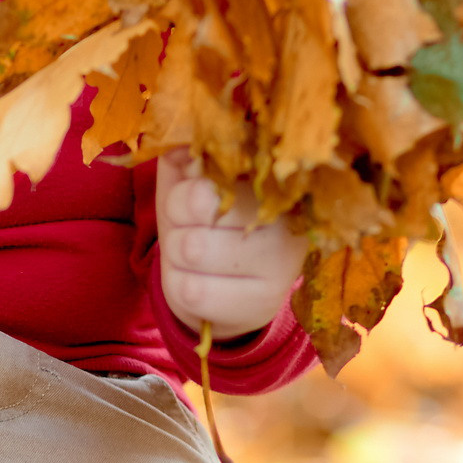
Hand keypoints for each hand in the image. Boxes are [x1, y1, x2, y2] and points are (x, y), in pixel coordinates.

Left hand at [156, 150, 302, 338]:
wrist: (225, 291)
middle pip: (202, 203)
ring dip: (174, 253)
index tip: (190, 197)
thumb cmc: (207, 229)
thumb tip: (188, 157)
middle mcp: (288, 219)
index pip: (219, 169)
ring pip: (193, 248)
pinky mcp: (265, 304)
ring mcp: (283, 266)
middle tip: (188, 230)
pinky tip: (196, 282)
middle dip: (177, 220)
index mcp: (272, 180)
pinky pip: (193, 291)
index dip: (187, 188)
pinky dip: (178, 285)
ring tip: (190, 256)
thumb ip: (184, 166)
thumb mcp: (191, 188)